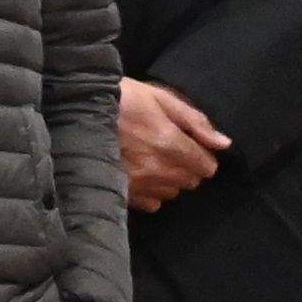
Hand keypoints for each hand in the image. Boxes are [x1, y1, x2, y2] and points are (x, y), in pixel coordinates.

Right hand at [115, 78, 231, 209]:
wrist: (78, 110)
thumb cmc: (122, 99)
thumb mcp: (161, 98)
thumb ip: (195, 123)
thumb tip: (223, 144)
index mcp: (170, 143)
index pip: (206, 166)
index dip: (203, 155)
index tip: (191, 145)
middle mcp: (157, 169)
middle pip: (191, 181)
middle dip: (187, 166)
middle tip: (169, 148)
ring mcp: (139, 184)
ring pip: (172, 192)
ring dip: (169, 178)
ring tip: (152, 158)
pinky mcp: (124, 192)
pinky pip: (152, 203)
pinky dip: (152, 190)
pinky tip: (140, 173)